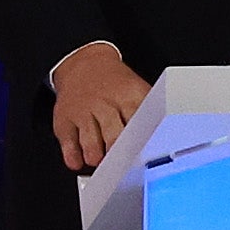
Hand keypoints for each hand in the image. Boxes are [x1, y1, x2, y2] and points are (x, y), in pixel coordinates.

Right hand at [49, 45, 150, 174]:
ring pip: (91, 145)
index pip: (141, 125)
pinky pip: (69, 145)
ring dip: (97, 158)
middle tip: (124, 166)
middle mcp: (105, 104)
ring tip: (102, 160)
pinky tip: (80, 160)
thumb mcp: (136, 90)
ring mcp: (83, 112)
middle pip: (115, 138)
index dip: (144, 145)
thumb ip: (148, 114)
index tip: (148, 159)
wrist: (84, 63)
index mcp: (129, 97)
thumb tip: (165, 141)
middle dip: (120, 156)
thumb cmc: (115, 85)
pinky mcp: (64, 120)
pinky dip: (74, 158)